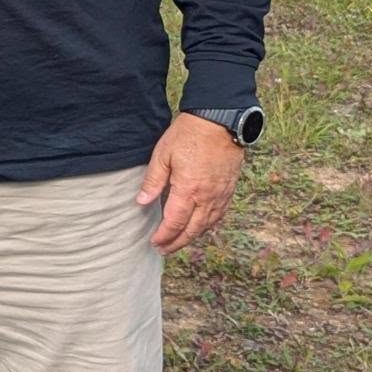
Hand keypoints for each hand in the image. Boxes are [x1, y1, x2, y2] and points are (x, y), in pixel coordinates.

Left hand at [136, 112, 246, 254]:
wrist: (219, 122)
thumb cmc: (188, 135)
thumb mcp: (163, 155)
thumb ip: (153, 181)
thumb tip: (142, 202)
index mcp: (188, 190)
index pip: (175, 222)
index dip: (164, 236)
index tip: (154, 243)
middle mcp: (208, 197)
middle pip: (192, 230)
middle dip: (177, 243)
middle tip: (164, 250)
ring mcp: (221, 195)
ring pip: (207, 225)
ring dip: (192, 237)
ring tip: (179, 242)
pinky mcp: (229, 190)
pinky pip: (219, 215)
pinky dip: (207, 225)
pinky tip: (199, 227)